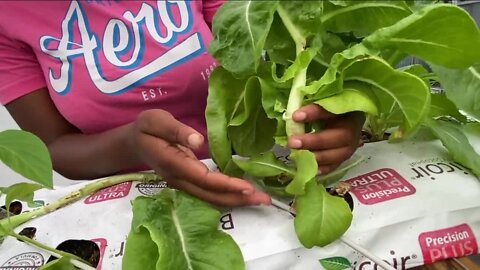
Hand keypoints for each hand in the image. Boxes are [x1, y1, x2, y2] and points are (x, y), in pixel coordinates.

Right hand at [130, 109, 270, 206]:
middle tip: (264, 200)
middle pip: (210, 195)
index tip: (247, 186)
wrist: (133, 143)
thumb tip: (199, 141)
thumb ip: (176, 130)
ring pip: (210, 197)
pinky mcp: (186, 182)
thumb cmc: (145, 128)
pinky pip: (208, 193)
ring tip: (259, 199)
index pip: (203, 178)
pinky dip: (226, 194)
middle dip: (237, 198)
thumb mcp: (156, 121)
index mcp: (172, 163)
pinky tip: (242, 193)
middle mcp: (178, 179)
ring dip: (235, 199)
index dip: (226, 184)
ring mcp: (182, 183)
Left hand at [287, 104, 364, 174]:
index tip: (295, 116)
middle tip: (293, 142)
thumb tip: (290, 113)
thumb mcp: (321, 102)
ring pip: (339, 153)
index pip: (331, 110)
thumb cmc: (329, 107)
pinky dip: (324, 168)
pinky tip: (311, 168)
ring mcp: (351, 144)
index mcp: (347, 108)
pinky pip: (337, 164)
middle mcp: (353, 127)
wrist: (344, 117)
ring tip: (298, 156)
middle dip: (315, 141)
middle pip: (339, 136)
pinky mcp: (345, 156)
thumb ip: (309, 105)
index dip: (314, 113)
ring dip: (318, 157)